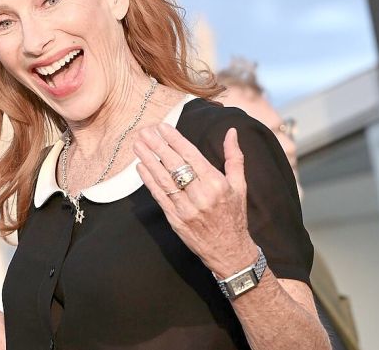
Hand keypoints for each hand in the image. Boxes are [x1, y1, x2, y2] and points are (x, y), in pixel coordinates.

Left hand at [132, 123, 258, 277]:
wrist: (230, 251)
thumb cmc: (235, 216)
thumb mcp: (240, 186)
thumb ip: (234, 157)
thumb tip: (231, 132)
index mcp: (217, 184)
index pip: (192, 156)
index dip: (175, 140)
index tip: (162, 127)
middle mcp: (201, 195)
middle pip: (175, 165)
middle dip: (157, 146)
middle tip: (144, 131)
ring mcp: (186, 209)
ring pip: (164, 180)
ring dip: (148, 161)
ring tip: (138, 145)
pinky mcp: (175, 220)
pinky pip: (159, 197)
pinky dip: (149, 181)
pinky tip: (140, 167)